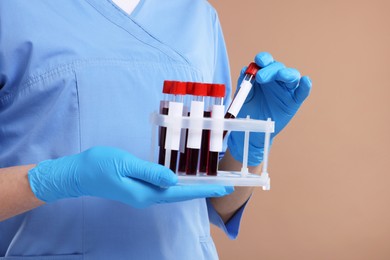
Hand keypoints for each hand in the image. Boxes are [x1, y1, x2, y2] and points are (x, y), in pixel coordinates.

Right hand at [28, 146, 232, 207]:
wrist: (78, 174)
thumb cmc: (99, 166)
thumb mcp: (126, 164)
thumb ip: (150, 172)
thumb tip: (174, 180)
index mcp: (146, 193)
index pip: (181, 193)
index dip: (203, 190)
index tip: (222, 188)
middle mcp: (147, 198)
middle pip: (180, 195)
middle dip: (203, 190)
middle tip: (224, 186)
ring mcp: (143, 195)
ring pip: (173, 192)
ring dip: (192, 188)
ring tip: (210, 184)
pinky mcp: (139, 189)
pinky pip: (164, 188)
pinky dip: (178, 184)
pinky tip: (184, 180)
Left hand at [228, 52, 311, 165]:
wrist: (251, 129)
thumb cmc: (247, 110)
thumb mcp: (242, 96)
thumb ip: (244, 83)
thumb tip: (245, 70)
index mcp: (263, 74)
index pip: (266, 61)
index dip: (263, 59)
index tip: (258, 61)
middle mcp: (276, 79)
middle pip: (278, 67)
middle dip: (270, 70)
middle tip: (260, 78)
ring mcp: (286, 89)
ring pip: (292, 76)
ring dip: (287, 74)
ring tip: (281, 76)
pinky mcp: (294, 101)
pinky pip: (302, 92)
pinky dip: (305, 86)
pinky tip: (306, 81)